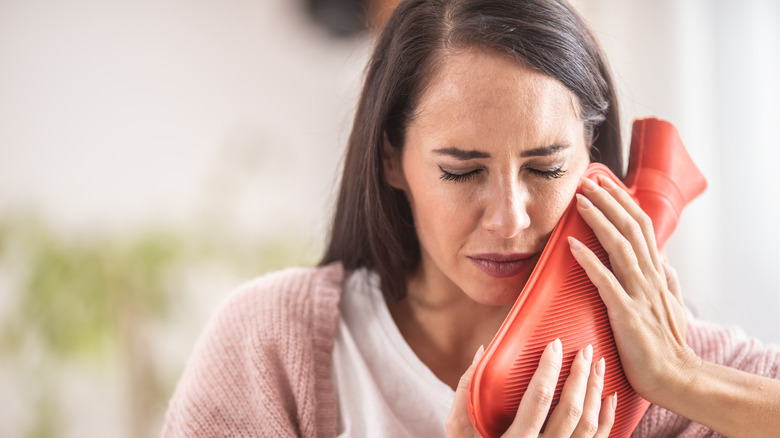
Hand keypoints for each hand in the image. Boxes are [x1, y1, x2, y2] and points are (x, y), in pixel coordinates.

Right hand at [447, 340, 615, 436]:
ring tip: (598, 364)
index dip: (549, 369)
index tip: (554, 344)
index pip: (538, 399)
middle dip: (580, 376)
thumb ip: (467, 391)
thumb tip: (482, 350)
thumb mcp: (460, 430)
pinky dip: (606, 418)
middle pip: (570, 410)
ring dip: (596, 391)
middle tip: (584, 349)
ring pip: (588, 425)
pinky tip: (609, 396)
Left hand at [568, 176, 701, 400]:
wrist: (675, 377)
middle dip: (609, 201)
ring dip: (599, 221)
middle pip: (631, 227)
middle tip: (586, 181)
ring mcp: (640, 293)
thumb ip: (667, 281)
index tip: (605, 184)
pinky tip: (571, 246)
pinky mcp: (627, 312)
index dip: (623, 202)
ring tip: (580, 202)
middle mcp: (651, 277)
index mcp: (657, 273)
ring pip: (620, 246)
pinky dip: (589, 261)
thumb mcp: (670, 306)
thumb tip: (666, 260)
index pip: (642, 226)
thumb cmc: (666, 343)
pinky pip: (606, 281)